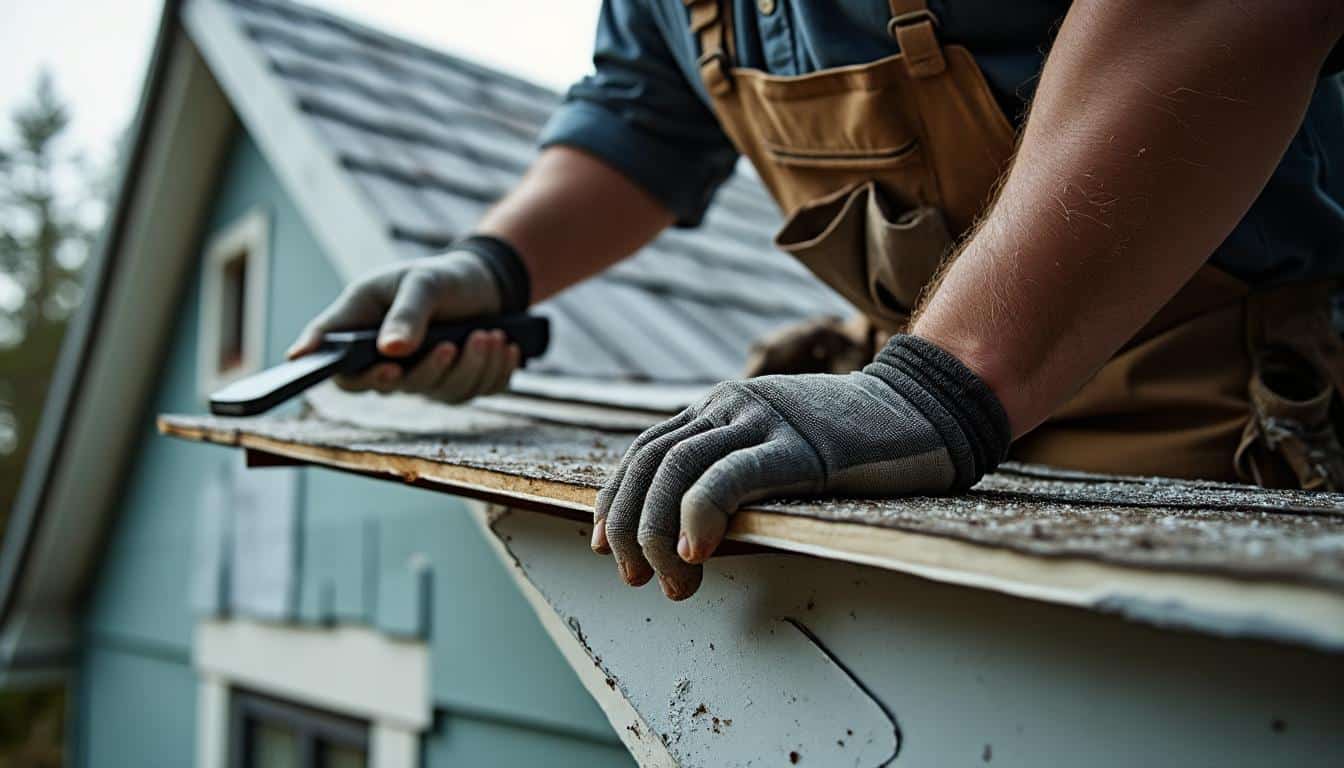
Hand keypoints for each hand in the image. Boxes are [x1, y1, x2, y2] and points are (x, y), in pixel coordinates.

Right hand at [286, 250, 519, 401]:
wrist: (482, 284)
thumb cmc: (439, 278)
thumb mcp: (422, 282)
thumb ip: (406, 313)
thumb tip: (391, 350)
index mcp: (361, 330)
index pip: (339, 367)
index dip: (348, 377)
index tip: (386, 368)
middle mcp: (386, 361)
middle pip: (394, 388)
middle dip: (429, 369)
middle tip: (451, 345)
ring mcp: (421, 377)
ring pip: (441, 392)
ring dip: (471, 366)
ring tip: (491, 334)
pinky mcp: (455, 385)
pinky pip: (475, 392)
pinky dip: (494, 371)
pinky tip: (506, 347)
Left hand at [590, 335, 1010, 599]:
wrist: (926, 410)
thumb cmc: (858, 446)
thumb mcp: (781, 451)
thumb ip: (736, 476)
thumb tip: (694, 541)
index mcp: (723, 406)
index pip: (647, 451)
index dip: (617, 499)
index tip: (606, 544)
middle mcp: (732, 405)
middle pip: (650, 463)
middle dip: (630, 524)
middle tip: (633, 575)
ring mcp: (762, 420)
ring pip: (677, 472)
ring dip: (659, 534)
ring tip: (671, 581)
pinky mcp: (795, 445)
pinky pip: (727, 478)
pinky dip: (699, 516)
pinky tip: (698, 553)